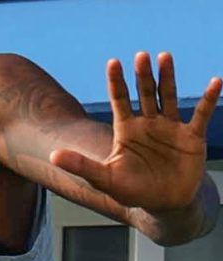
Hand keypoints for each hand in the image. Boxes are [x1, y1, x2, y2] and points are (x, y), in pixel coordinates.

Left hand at [49, 53, 222, 222]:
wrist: (164, 204)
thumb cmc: (133, 191)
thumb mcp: (104, 179)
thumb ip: (82, 166)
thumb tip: (53, 156)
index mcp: (126, 129)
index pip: (120, 100)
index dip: (116, 82)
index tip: (113, 62)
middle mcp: (148, 123)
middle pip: (144, 93)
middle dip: (142, 75)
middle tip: (141, 55)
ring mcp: (170, 128)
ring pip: (168, 97)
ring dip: (167, 78)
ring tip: (165, 56)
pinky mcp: (192, 137)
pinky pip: (201, 115)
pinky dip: (208, 99)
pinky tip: (215, 82)